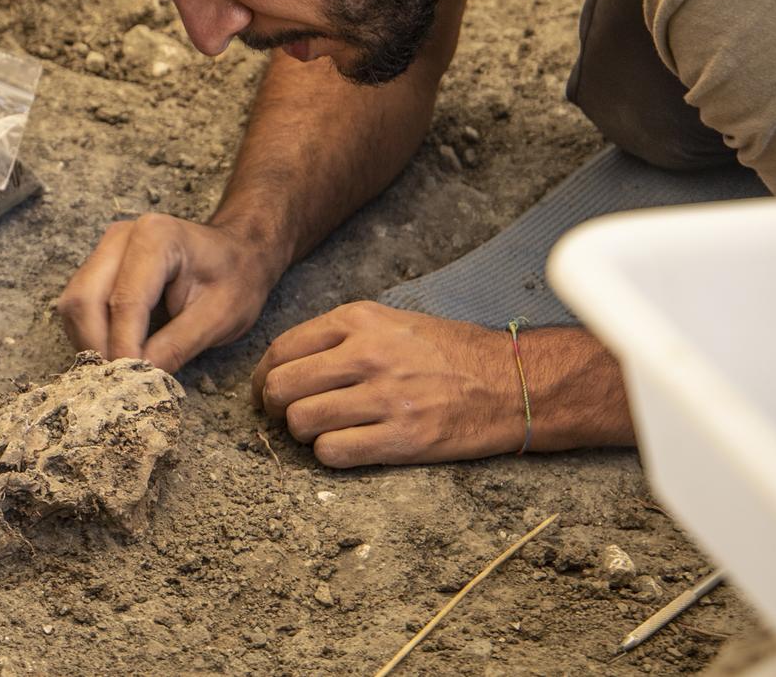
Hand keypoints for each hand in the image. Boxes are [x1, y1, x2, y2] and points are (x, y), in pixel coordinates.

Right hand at [56, 212, 281, 372]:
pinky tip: (112, 355)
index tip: (130, 383)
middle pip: (84, 298)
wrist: (237, 254)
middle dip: (96, 347)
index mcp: (156, 238)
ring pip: (74, 302)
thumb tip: (137, 378)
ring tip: (115, 373)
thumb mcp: (220, 318)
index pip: (124, 301)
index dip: (122, 347)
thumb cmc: (235, 279)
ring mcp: (106, 250)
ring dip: (89, 343)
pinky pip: (80, 304)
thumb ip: (177, 346)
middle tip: (116, 384)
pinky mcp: (99, 267)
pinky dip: (90, 335)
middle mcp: (121, 237)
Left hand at [250, 301, 523, 466]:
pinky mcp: (402, 437)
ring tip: (320, 432)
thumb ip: (341, 336)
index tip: (269, 391)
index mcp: (359, 321)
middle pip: (282, 388)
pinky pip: (333, 452)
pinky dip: (329, 454)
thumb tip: (287, 363)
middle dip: (275, 408)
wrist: (509, 382)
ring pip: (301, 422)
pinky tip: (345, 447)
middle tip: (288, 416)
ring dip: (303, 434)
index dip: (265, 377)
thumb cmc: (447, 352)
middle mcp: (366, 354)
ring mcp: (384, 397)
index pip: (282, 350)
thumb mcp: (391, 322)